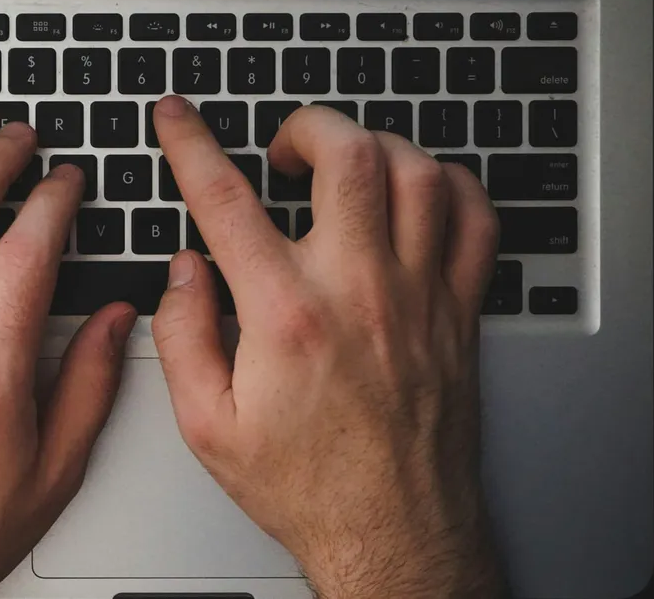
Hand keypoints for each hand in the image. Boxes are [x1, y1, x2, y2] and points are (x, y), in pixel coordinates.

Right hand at [151, 97, 505, 597]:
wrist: (393, 533)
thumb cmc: (308, 486)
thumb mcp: (208, 426)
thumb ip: (182, 337)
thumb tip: (183, 273)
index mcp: (287, 317)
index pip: (226, 200)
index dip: (192, 144)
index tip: (178, 120)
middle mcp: (359, 292)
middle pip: (347, 156)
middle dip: (307, 127)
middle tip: (283, 149)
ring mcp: (419, 296)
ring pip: (417, 173)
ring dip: (375, 148)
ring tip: (346, 165)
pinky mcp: (457, 312)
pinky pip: (475, 219)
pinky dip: (449, 185)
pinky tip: (418, 193)